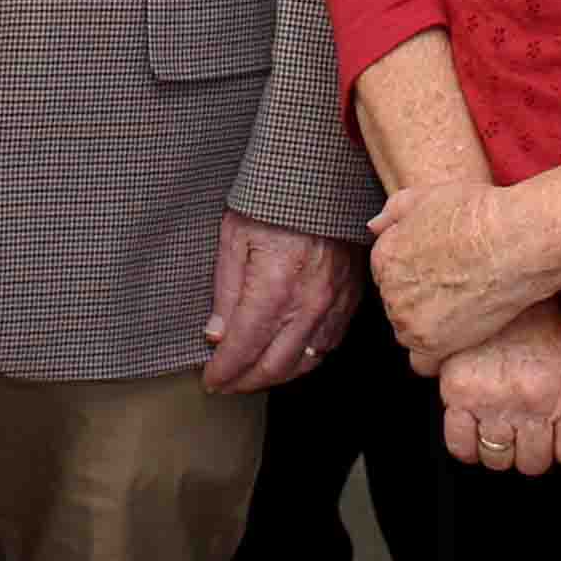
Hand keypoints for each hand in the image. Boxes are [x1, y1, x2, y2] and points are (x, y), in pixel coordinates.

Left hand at [202, 210, 359, 393]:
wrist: (324, 176)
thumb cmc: (276, 198)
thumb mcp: (234, 236)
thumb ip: (226, 290)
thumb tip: (217, 334)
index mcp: (274, 287)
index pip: (243, 348)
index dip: (224, 371)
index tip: (210, 380)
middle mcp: (308, 303)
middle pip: (274, 366)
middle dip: (245, 382)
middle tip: (226, 384)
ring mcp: (333, 303)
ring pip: (304, 362)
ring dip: (275, 376)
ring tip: (252, 376)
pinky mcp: (350, 298)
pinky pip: (328, 344)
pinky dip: (306, 359)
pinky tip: (289, 357)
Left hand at [367, 179, 553, 370]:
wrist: (512, 242)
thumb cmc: (477, 214)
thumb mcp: (427, 196)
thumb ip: (395, 211)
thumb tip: (374, 227)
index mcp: (384, 255)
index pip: (390, 276)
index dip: (417, 274)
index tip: (442, 272)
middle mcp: (389, 291)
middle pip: (399, 306)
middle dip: (421, 301)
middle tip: (456, 291)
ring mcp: (408, 320)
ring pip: (409, 333)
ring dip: (429, 328)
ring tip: (462, 314)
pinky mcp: (432, 345)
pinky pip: (423, 363)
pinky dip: (437, 356)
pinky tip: (460, 340)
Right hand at [437, 298, 560, 475]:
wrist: (494, 271)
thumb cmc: (534, 310)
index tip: (560, 445)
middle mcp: (535, 401)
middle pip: (535, 463)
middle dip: (530, 452)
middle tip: (524, 433)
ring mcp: (495, 400)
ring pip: (499, 459)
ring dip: (499, 450)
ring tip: (497, 428)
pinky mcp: (458, 393)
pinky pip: (461, 446)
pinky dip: (467, 447)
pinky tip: (472, 432)